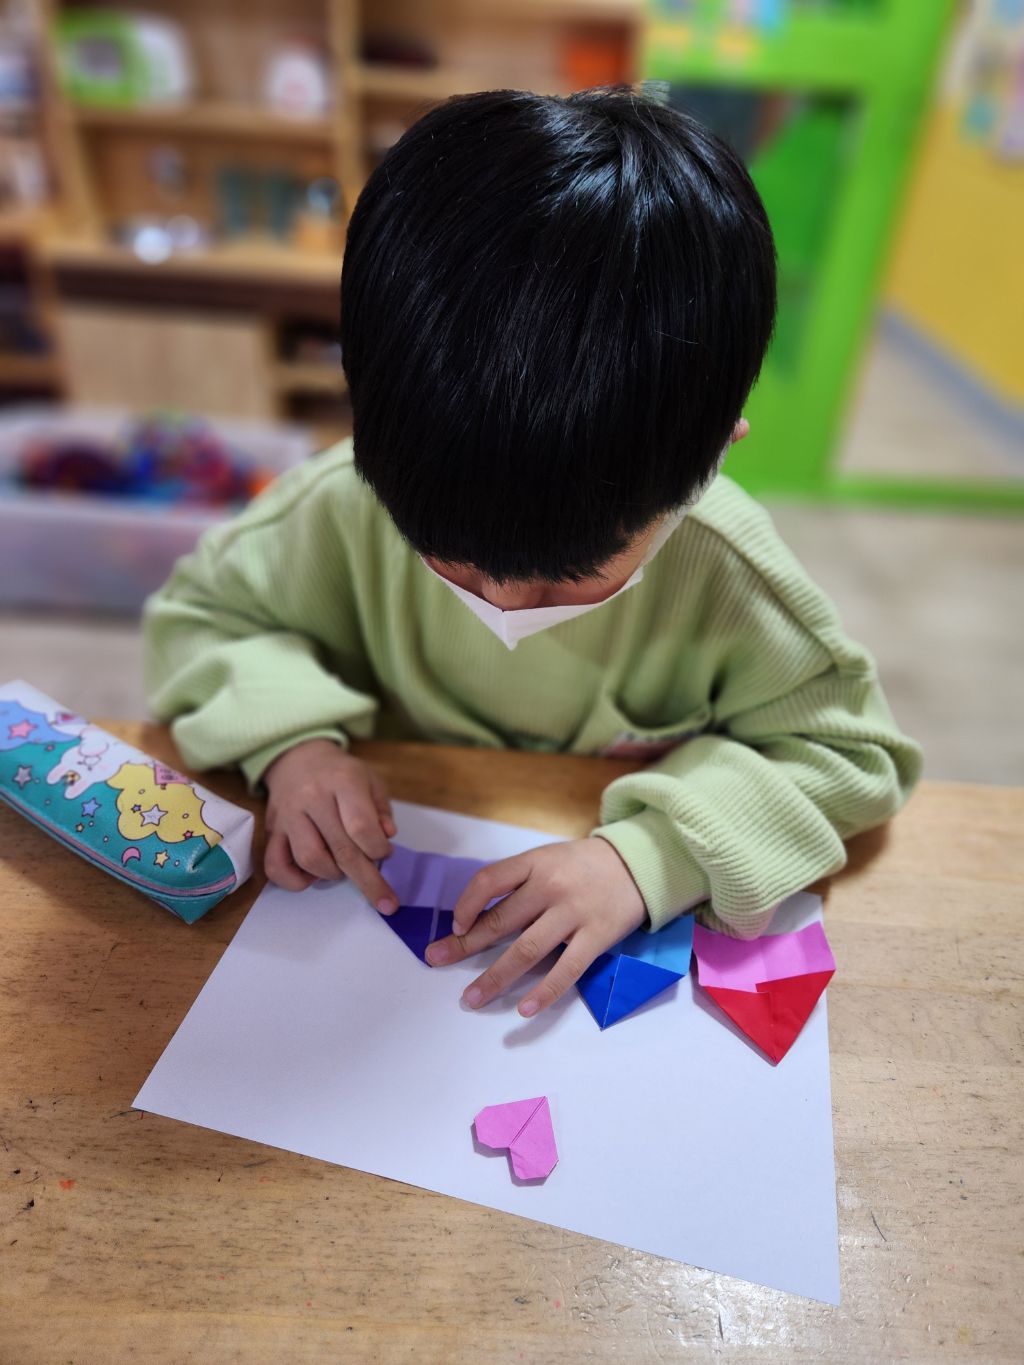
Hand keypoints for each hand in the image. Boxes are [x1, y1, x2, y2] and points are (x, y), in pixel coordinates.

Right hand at [262, 739, 397, 906]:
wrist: (297, 759)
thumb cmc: (340, 774)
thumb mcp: (370, 780)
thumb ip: (381, 810)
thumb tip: (387, 837)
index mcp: (342, 782)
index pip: (360, 826)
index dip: (377, 849)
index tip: (384, 854)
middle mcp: (312, 798)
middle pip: (340, 849)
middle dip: (367, 880)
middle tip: (386, 902)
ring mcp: (288, 815)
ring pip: (309, 860)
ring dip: (332, 875)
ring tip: (342, 869)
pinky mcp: (272, 831)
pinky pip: (275, 866)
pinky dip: (294, 881)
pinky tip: (312, 876)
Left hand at [425, 838, 646, 1016]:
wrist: (640, 863)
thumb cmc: (584, 866)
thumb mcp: (548, 860)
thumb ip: (519, 884)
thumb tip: (477, 918)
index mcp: (535, 863)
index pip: (489, 881)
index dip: (466, 904)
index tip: (455, 926)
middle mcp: (551, 886)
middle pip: (500, 920)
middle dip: (464, 944)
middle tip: (436, 961)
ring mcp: (574, 912)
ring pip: (526, 949)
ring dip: (495, 976)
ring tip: (473, 997)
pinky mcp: (596, 936)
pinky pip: (566, 969)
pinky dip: (543, 992)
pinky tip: (524, 1009)